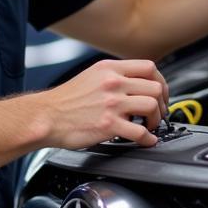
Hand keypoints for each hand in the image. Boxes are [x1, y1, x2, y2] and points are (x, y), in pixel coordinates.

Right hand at [42, 59, 169, 149]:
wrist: (46, 117)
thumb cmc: (65, 100)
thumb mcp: (91, 75)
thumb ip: (114, 75)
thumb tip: (135, 83)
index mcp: (110, 69)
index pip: (149, 67)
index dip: (160, 82)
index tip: (160, 93)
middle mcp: (113, 83)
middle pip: (155, 87)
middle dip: (162, 103)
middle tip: (158, 113)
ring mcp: (112, 103)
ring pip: (152, 106)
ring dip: (156, 119)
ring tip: (150, 126)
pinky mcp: (109, 125)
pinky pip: (140, 132)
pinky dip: (148, 139)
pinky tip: (146, 141)